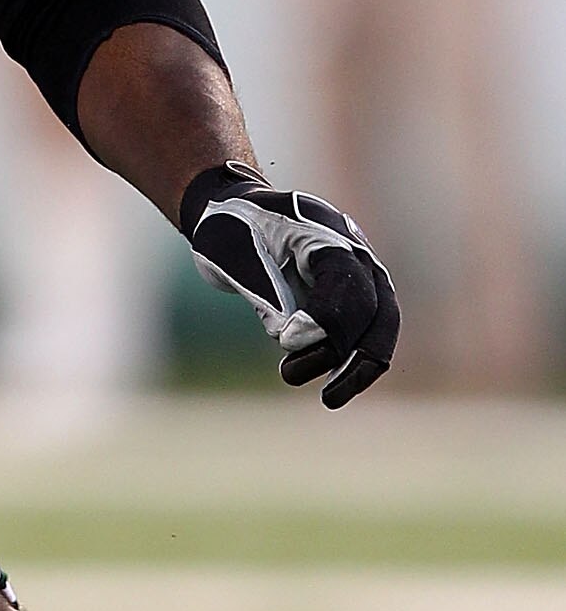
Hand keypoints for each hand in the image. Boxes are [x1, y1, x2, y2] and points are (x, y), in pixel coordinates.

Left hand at [179, 164, 397, 408]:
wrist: (232, 213)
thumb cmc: (230, 229)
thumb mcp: (235, 254)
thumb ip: (266, 293)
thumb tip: (295, 339)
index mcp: (329, 235)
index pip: (349, 284)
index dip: (326, 319)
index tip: (288, 341)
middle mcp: (354, 257)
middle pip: (379, 314)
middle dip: (359, 359)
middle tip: (330, 397)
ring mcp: (354, 279)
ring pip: (375, 330)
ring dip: (350, 365)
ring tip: (311, 387)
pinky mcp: (342, 300)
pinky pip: (357, 335)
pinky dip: (344, 360)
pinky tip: (323, 380)